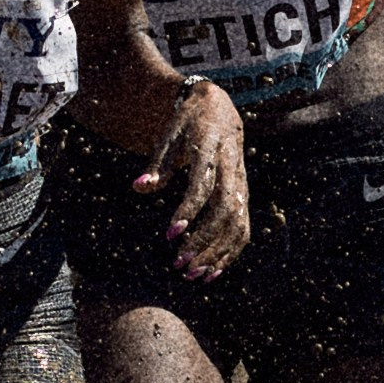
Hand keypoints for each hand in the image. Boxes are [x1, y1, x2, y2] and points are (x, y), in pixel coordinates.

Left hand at [133, 78, 248, 276]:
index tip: (170, 234)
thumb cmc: (188, 122)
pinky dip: (231, 252)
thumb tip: (138, 187)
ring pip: (238, 223)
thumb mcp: (169, 134)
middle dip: (203, 240)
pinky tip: (213, 270)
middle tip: (179, 264)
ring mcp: (242, 183)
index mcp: (211, 150)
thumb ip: (157, 164)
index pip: (202, 186)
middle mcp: (231, 168)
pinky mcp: (245, 194)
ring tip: (193, 274)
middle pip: (224, 210)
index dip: (188, 211)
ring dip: (217, 252)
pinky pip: (244, 227)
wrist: (220, 108)